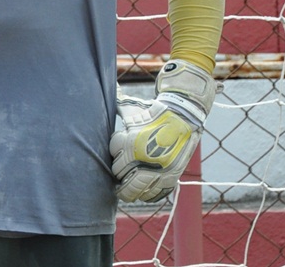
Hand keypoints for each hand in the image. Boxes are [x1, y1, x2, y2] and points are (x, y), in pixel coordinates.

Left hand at [109, 59, 219, 201]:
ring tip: (126, 191)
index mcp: (130, 141)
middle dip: (118, 177)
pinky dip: (147, 195)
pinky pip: (155, 193)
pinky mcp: (171, 176)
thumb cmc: (153, 112)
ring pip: (137, 190)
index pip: (113, 156)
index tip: (117, 153)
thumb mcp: (131, 110)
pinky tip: (143, 192)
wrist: (184, 118)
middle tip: (117, 180)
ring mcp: (158, 169)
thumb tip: (101, 91)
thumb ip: (116, 108)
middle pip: (121, 176)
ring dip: (130, 191)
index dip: (114, 154)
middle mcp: (142, 158)